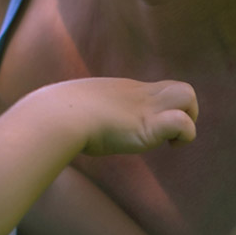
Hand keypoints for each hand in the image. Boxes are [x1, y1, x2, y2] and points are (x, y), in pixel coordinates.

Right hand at [51, 77, 197, 155]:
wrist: (57, 115)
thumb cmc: (55, 114)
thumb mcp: (68, 108)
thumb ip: (70, 111)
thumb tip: (45, 117)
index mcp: (123, 91)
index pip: (158, 90)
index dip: (163, 110)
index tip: (147, 130)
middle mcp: (138, 94)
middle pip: (182, 88)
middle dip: (186, 113)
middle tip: (167, 135)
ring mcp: (145, 108)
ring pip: (189, 95)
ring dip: (190, 121)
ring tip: (170, 141)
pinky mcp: (148, 126)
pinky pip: (184, 123)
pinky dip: (184, 135)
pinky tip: (167, 146)